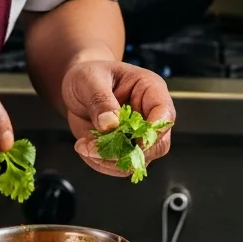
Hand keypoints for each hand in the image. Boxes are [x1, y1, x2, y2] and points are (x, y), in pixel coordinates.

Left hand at [61, 59, 174, 177]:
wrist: (78, 87)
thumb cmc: (89, 75)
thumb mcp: (90, 79)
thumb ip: (100, 100)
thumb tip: (110, 124)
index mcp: (150, 89)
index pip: (164, 114)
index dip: (151, 132)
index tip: (129, 141)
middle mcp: (150, 115)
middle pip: (157, 145)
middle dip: (126, 152)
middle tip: (94, 147)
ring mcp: (138, 135)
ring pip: (137, 160)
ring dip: (108, 160)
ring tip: (84, 145)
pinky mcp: (125, 148)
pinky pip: (120, 166)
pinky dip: (101, 163)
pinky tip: (85, 148)